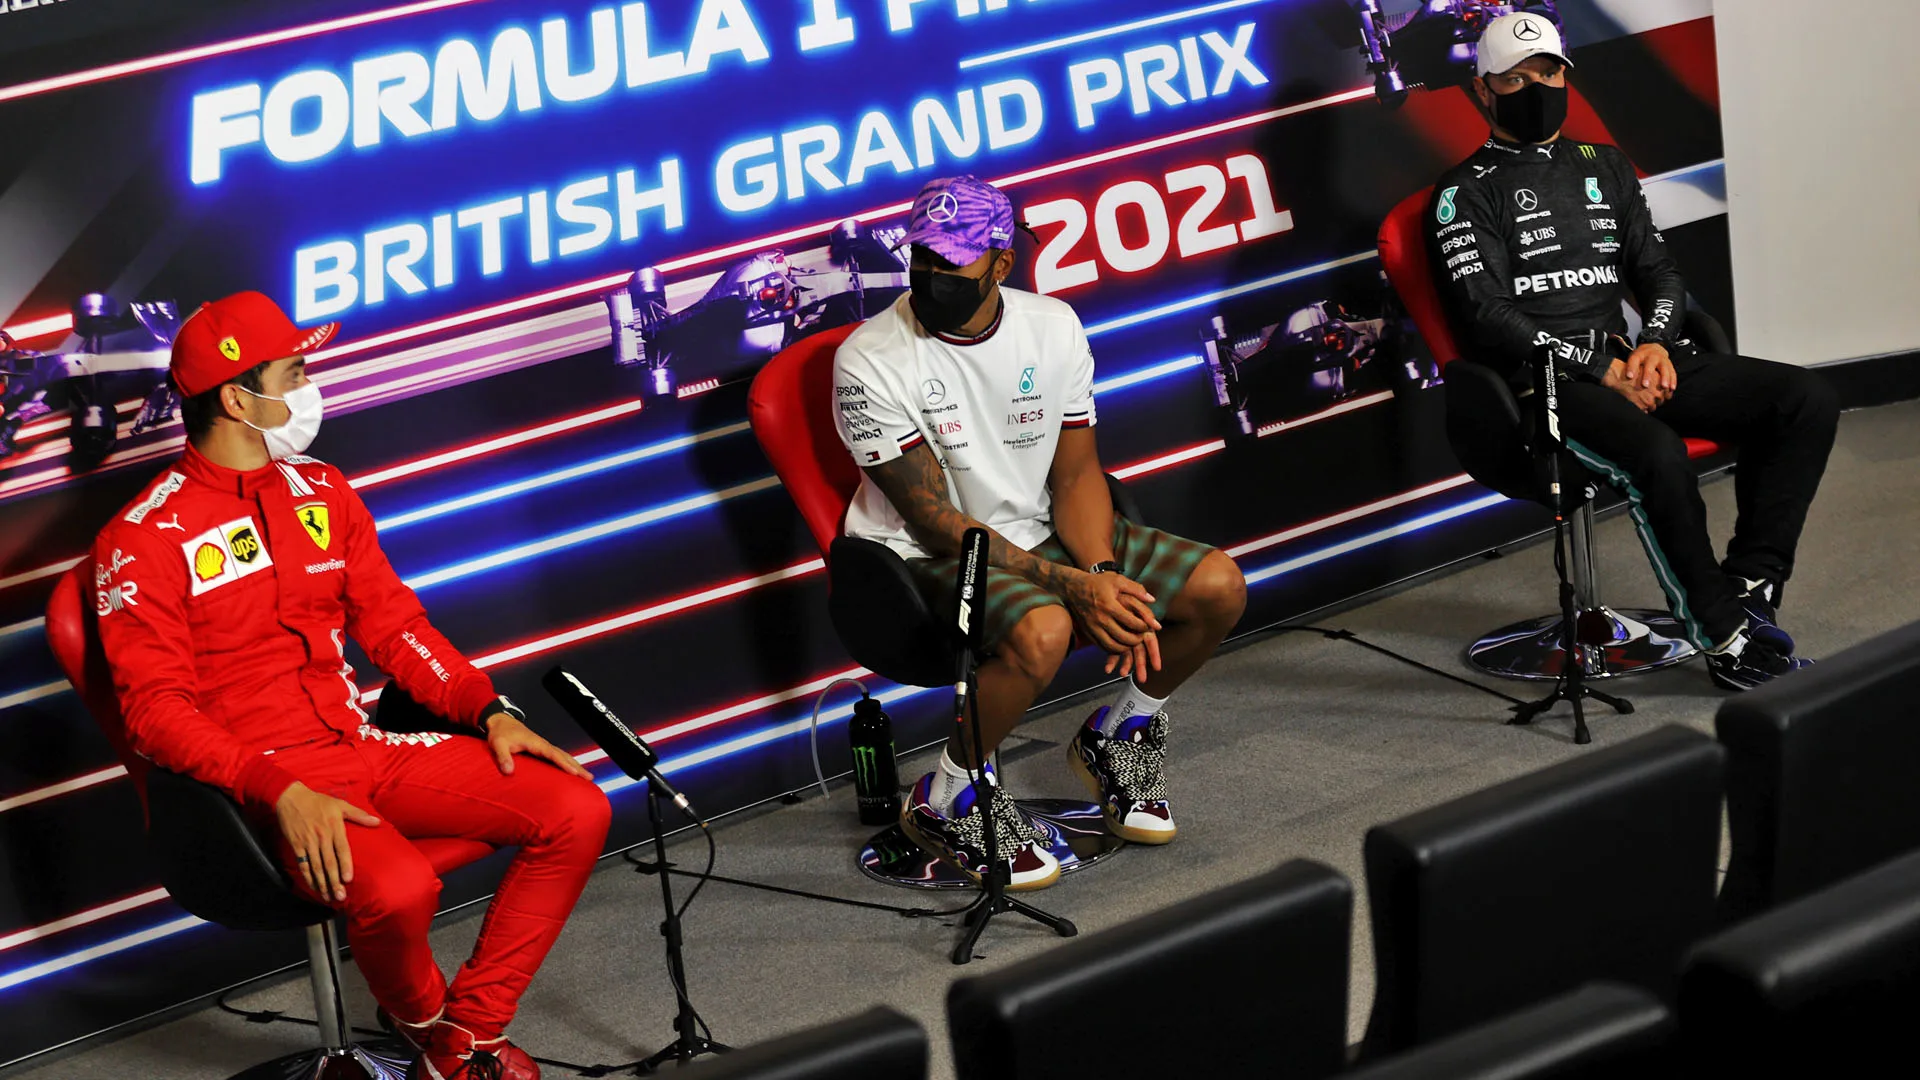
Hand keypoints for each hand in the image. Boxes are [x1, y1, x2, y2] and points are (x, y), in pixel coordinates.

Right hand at [275, 782, 379, 902]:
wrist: (291, 798)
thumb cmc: (318, 801)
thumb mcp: (340, 805)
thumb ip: (359, 815)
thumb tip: (378, 822)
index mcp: (334, 826)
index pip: (341, 849)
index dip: (345, 864)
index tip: (348, 879)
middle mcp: (321, 836)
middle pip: (329, 862)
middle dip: (334, 881)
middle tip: (341, 896)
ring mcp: (307, 842)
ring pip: (316, 867)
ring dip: (322, 883)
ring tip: (329, 897)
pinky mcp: (296, 846)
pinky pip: (303, 865)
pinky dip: (308, 878)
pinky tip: (315, 888)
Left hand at [484, 711, 594, 779]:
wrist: (502, 722)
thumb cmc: (500, 732)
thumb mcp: (497, 744)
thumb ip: (503, 757)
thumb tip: (508, 771)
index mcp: (536, 743)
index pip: (553, 754)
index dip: (564, 764)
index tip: (575, 772)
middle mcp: (543, 745)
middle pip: (564, 756)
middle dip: (578, 767)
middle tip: (589, 778)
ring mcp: (544, 747)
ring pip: (564, 756)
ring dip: (576, 766)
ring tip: (587, 777)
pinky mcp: (542, 750)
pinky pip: (558, 757)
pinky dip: (568, 764)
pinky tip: (572, 771)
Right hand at [1064, 569, 1163, 679]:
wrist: (1073, 587)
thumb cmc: (1098, 583)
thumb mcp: (1118, 580)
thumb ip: (1136, 589)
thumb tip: (1152, 600)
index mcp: (1110, 605)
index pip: (1132, 623)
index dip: (1144, 627)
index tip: (1148, 626)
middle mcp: (1101, 619)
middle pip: (1124, 638)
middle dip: (1137, 639)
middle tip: (1142, 636)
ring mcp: (1093, 627)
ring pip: (1113, 646)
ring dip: (1126, 647)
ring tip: (1132, 642)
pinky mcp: (1088, 632)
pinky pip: (1102, 646)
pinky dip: (1114, 648)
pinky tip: (1120, 643)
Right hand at [1602, 359, 1664, 413]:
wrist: (1622, 377)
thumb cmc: (1634, 372)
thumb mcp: (1651, 372)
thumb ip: (1659, 379)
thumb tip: (1663, 385)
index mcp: (1662, 385)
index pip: (1668, 393)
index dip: (1664, 394)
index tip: (1659, 394)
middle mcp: (1658, 394)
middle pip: (1661, 401)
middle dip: (1657, 400)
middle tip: (1650, 397)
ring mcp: (1650, 401)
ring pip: (1653, 407)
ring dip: (1650, 405)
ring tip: (1643, 401)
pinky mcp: (1641, 406)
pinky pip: (1645, 411)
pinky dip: (1643, 409)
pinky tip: (1639, 404)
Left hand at [1621, 342, 1675, 401]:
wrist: (1653, 349)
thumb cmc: (1640, 358)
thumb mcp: (1632, 360)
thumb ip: (1628, 368)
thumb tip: (1623, 379)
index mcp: (1640, 355)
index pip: (1634, 360)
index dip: (1631, 368)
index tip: (1628, 377)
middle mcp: (1652, 356)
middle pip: (1650, 365)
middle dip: (1647, 375)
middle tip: (1645, 385)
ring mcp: (1662, 360)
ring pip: (1664, 368)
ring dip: (1664, 378)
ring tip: (1664, 387)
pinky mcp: (1669, 365)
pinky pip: (1672, 372)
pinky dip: (1672, 380)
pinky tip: (1672, 388)